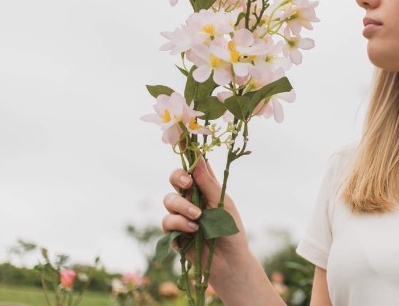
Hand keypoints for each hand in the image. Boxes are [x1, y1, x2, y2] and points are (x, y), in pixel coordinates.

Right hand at [161, 156, 252, 281]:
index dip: (186, 152)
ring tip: (198, 217)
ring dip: (183, 207)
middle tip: (187, 183)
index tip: (181, 137)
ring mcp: (180, 215)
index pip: (193, 167)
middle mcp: (190, 198)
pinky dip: (180, 223)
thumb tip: (198, 159)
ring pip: (168, 200)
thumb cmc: (231, 230)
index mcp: (205, 188)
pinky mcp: (173, 232)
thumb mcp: (223, 203)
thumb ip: (208, 183)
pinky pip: (167, 221)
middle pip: (174, 179)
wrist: (229, 261)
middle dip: (178, 178)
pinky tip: (194, 229)